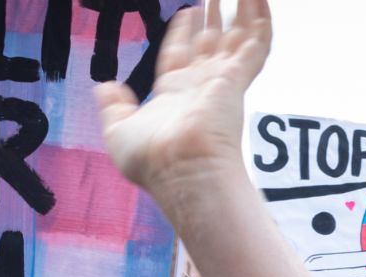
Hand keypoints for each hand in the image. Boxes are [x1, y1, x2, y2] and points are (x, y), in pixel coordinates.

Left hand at [95, 0, 271, 199]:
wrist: (180, 170)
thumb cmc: (152, 160)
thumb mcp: (118, 128)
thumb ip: (113, 105)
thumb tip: (104, 87)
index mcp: (175, 94)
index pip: (181, 53)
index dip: (183, 31)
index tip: (187, 13)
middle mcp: (201, 86)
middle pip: (211, 41)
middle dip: (214, 17)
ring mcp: (222, 81)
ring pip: (237, 36)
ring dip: (241, 11)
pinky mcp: (238, 78)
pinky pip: (257, 41)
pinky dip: (261, 18)